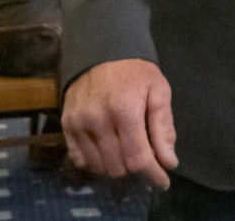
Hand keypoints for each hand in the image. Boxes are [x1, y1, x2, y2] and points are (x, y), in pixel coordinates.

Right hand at [64, 59, 177, 185]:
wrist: (101, 52)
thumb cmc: (135, 73)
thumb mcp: (159, 91)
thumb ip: (164, 128)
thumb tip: (168, 161)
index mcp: (125, 111)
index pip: (138, 158)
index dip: (152, 175)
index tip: (162, 182)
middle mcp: (98, 120)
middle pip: (118, 166)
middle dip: (135, 167)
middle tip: (143, 154)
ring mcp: (79, 124)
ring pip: (100, 167)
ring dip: (116, 165)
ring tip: (125, 149)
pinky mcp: (67, 126)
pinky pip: (81, 160)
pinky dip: (96, 161)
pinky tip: (106, 149)